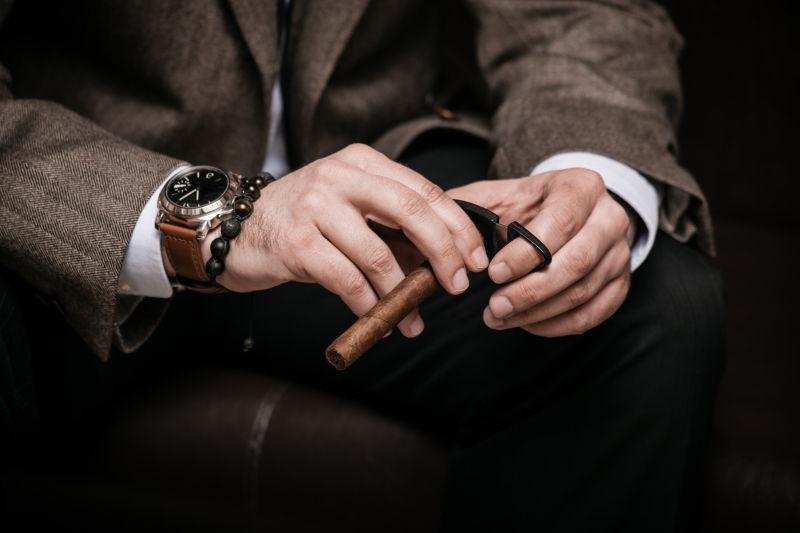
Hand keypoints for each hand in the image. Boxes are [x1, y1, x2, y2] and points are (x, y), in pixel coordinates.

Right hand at [204, 144, 488, 336]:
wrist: (234, 228)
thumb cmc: (304, 222)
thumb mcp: (350, 208)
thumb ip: (392, 225)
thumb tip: (445, 263)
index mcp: (362, 162)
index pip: (425, 191)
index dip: (458, 228)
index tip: (476, 260)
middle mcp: (340, 175)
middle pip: (413, 213)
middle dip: (444, 254)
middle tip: (457, 286)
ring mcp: (316, 206)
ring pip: (379, 254)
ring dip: (402, 294)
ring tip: (413, 320)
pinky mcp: (296, 242)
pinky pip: (347, 280)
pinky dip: (368, 305)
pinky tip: (377, 319)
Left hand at [447, 168, 634, 336]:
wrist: (567, 210)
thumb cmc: (525, 205)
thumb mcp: (497, 195)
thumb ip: (466, 209)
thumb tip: (431, 233)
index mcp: (582, 186)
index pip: (561, 221)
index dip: (526, 252)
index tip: (492, 273)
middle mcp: (611, 218)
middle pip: (577, 262)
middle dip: (530, 291)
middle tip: (493, 308)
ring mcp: (620, 253)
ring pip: (584, 292)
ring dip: (537, 313)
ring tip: (499, 318)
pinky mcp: (621, 283)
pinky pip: (593, 314)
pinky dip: (557, 325)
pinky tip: (525, 323)